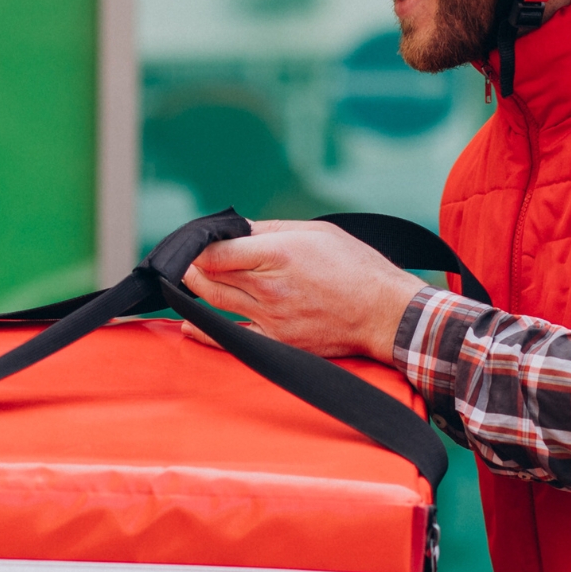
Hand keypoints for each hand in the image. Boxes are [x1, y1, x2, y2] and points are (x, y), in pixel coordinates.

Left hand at [181, 219, 426, 361]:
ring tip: (188, 280)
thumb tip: (237, 231)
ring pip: (215, 302)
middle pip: (210, 276)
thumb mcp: (316, 232)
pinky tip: (190, 323)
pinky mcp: (276, 341)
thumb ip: (271, 230)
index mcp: (279, 254)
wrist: (384, 314)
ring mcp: (271, 317)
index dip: (199, 246)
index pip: (217, 251)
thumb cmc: (356, 267)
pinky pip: (230, 337)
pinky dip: (205, 330)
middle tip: (186, 260)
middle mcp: (270, 287)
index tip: (196, 243)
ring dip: (195, 290)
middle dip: (192, 266)